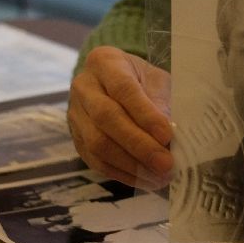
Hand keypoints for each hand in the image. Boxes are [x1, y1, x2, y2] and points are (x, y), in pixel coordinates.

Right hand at [67, 46, 173, 187]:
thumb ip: (162, 101)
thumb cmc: (142, 79)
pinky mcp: (76, 139)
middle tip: (166, 163)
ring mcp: (75, 114)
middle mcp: (83, 86)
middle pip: (106, 118)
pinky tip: (146, 180)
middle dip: (138, 144)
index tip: (167, 135)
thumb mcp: (156, 79)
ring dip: (131, 164)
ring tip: (160, 176)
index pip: (123, 89)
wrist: (116, 82)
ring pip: (97, 144)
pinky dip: (122, 174)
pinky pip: (95, 161)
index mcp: (104, 62)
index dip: (145, 114)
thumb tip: (168, 135)